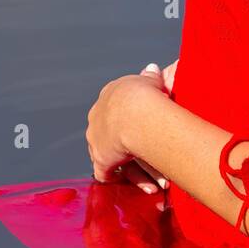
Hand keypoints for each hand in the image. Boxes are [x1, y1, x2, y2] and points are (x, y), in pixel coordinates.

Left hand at [86, 69, 169, 189]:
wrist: (135, 112)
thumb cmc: (145, 95)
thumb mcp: (149, 80)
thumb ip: (149, 77)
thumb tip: (152, 69)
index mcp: (109, 95)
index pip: (113, 107)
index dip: (125, 116)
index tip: (137, 122)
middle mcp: (97, 116)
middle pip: (106, 129)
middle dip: (119, 138)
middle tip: (137, 147)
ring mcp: (96, 139)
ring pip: (106, 151)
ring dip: (121, 161)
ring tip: (138, 172)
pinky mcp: (101, 159)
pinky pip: (104, 172)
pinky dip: (111, 176)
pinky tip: (119, 179)